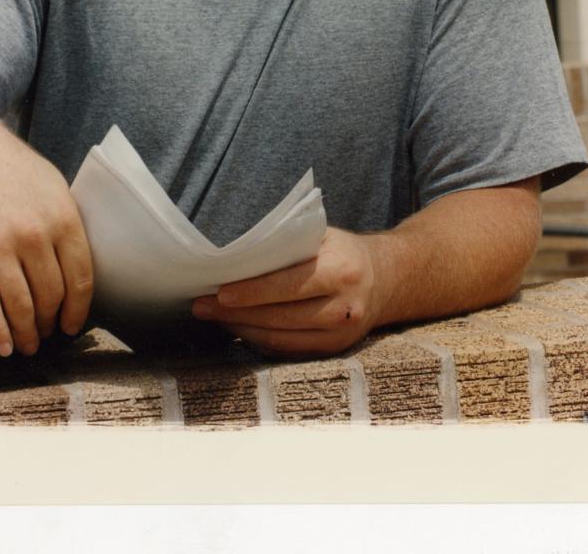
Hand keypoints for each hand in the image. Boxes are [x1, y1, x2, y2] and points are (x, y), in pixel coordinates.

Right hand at [0, 109, 93, 356]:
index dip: (79, 309)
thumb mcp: (54, 189)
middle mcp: (33, 235)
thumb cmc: (16, 170)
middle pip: (51, 296)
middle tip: (48, 333)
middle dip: (52, 322)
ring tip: (29, 343)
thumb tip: (78, 271)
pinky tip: (5, 344)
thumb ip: (68, 227)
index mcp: (62, 217)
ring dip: (27, 332)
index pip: (80, 278)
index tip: (73, 324)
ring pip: (20, 306)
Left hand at [191, 227, 382, 355]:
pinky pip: (289, 350)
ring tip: (213, 317)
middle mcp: (346, 306)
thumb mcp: (323, 236)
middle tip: (201, 306)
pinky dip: (260, 341)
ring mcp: (342, 333)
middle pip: (281, 316)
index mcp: (343, 270)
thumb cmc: (342, 250)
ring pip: (282, 338)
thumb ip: (289, 243)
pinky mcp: (335, 350)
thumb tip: (238, 253)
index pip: (290, 285)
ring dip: (242, 329)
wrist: (386, 278)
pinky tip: (238, 329)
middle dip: (236, 313)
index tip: (220, 292)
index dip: (253, 292)